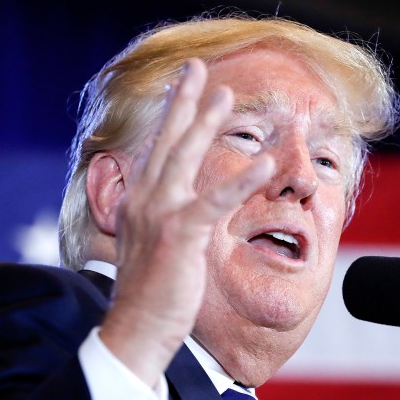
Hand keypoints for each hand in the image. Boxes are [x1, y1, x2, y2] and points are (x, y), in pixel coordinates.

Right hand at [99, 58, 274, 385]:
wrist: (136, 330)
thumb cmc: (149, 293)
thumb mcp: (151, 248)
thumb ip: (162, 221)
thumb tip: (179, 210)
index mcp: (138, 203)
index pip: (156, 152)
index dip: (170, 118)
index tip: (182, 91)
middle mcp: (143, 200)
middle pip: (167, 141)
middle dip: (184, 102)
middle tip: (198, 70)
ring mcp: (159, 214)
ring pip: (184, 157)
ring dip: (206, 122)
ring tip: (227, 95)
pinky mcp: (179, 234)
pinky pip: (214, 201)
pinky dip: (240, 181)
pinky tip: (263, 163)